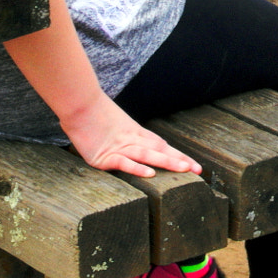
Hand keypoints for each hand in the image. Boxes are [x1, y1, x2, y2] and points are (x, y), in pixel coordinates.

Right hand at [60, 91, 201, 177]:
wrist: (78, 103)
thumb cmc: (90, 112)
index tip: (193, 165)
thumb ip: (120, 132)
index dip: (177, 155)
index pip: (161, 146)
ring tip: (184, 170)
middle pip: (160, 150)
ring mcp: (119, 147)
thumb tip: (124, 140)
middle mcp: (131, 139)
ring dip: (167, 162)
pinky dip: (137, 168)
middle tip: (199, 170)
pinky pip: (124, 162)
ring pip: (148, 155)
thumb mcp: (111, 124)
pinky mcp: (104, 156)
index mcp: (134, 133)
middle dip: (180, 161)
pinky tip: (150, 174)